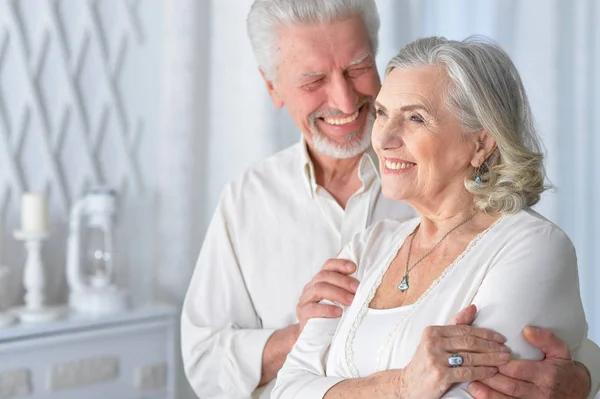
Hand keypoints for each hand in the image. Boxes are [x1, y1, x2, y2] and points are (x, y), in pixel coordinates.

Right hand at [296, 258, 358, 332]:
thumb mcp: (338, 300)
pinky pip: (313, 308)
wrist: (314, 337)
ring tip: (351, 301)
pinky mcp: (302, 313)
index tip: (354, 267)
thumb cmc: (331, 316)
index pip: (328, 265)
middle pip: (324, 275)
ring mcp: (305, 299)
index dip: (340, 264)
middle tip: (357, 289)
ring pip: (319, 288)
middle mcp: (311, 287)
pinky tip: (339, 312)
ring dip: (338, 293)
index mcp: (320, 280)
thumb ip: (346, 290)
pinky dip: (327, 309)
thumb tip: (367, 282)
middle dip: (343, 281)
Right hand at [399, 318, 509, 398]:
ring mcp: (436, 359)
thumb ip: (455, 325)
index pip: (464, 329)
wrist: (408, 384)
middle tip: (506, 350)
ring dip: (491, 358)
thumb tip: (473, 308)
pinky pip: (467, 372)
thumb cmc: (426, 362)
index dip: (485, 333)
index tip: (501, 338)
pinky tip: (493, 371)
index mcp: (432, 331)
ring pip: (470, 357)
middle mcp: (433, 342)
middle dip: (491, 346)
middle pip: (469, 342)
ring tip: (504, 360)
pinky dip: (483, 371)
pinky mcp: (440, 375)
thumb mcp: (436, 341)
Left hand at [467, 327, 590, 398]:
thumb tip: (527, 330)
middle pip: (510, 386)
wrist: (575, 390)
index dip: (500, 363)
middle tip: (473, 368)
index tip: (485, 355)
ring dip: (488, 393)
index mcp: (546, 375)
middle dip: (490, 377)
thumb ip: (545, 339)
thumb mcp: (560, 350)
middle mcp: (540, 393)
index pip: (519, 369)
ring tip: (471, 383)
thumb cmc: (562, 368)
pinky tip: (480, 395)